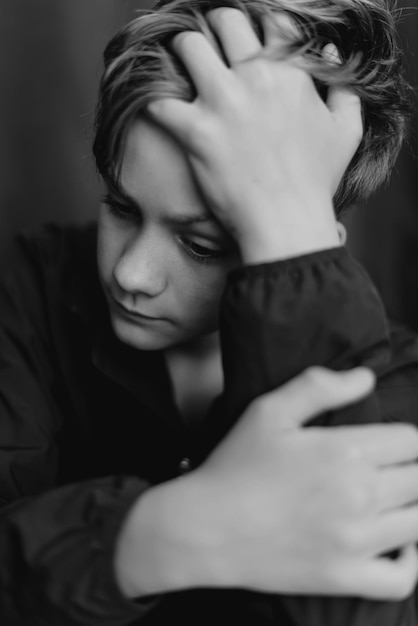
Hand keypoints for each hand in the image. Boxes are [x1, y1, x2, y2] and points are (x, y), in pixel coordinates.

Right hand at [115, 367, 417, 600]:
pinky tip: (397, 543)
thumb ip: (318, 386)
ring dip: (412, 506)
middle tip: (386, 469)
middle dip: (409, 469)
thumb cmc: (235, 465)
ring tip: (391, 500)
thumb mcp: (268, 411)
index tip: (388, 442)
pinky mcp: (345, 577)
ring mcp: (355, 542)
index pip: (411, 441)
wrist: (205, 528)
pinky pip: (402, 579)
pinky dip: (410, 562)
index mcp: (344, 452)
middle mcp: (359, 496)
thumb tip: (366, 377)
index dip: (404, 438)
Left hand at [147, 8, 362, 262]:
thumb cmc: (316, 181)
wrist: (287, 221)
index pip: (270, 19)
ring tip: (180, 73)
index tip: (244, 45)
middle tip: (209, 52)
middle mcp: (255, 78)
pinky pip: (160, 101)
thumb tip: (331, 55)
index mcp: (291, 72)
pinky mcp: (196, 131)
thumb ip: (343, 88)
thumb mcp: (346, 132)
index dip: (255, 27)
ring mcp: (223, 102)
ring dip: (181, 55)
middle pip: (224, 20)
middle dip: (214, 31)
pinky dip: (154, 103)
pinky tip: (160, 111)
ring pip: (187, 46)